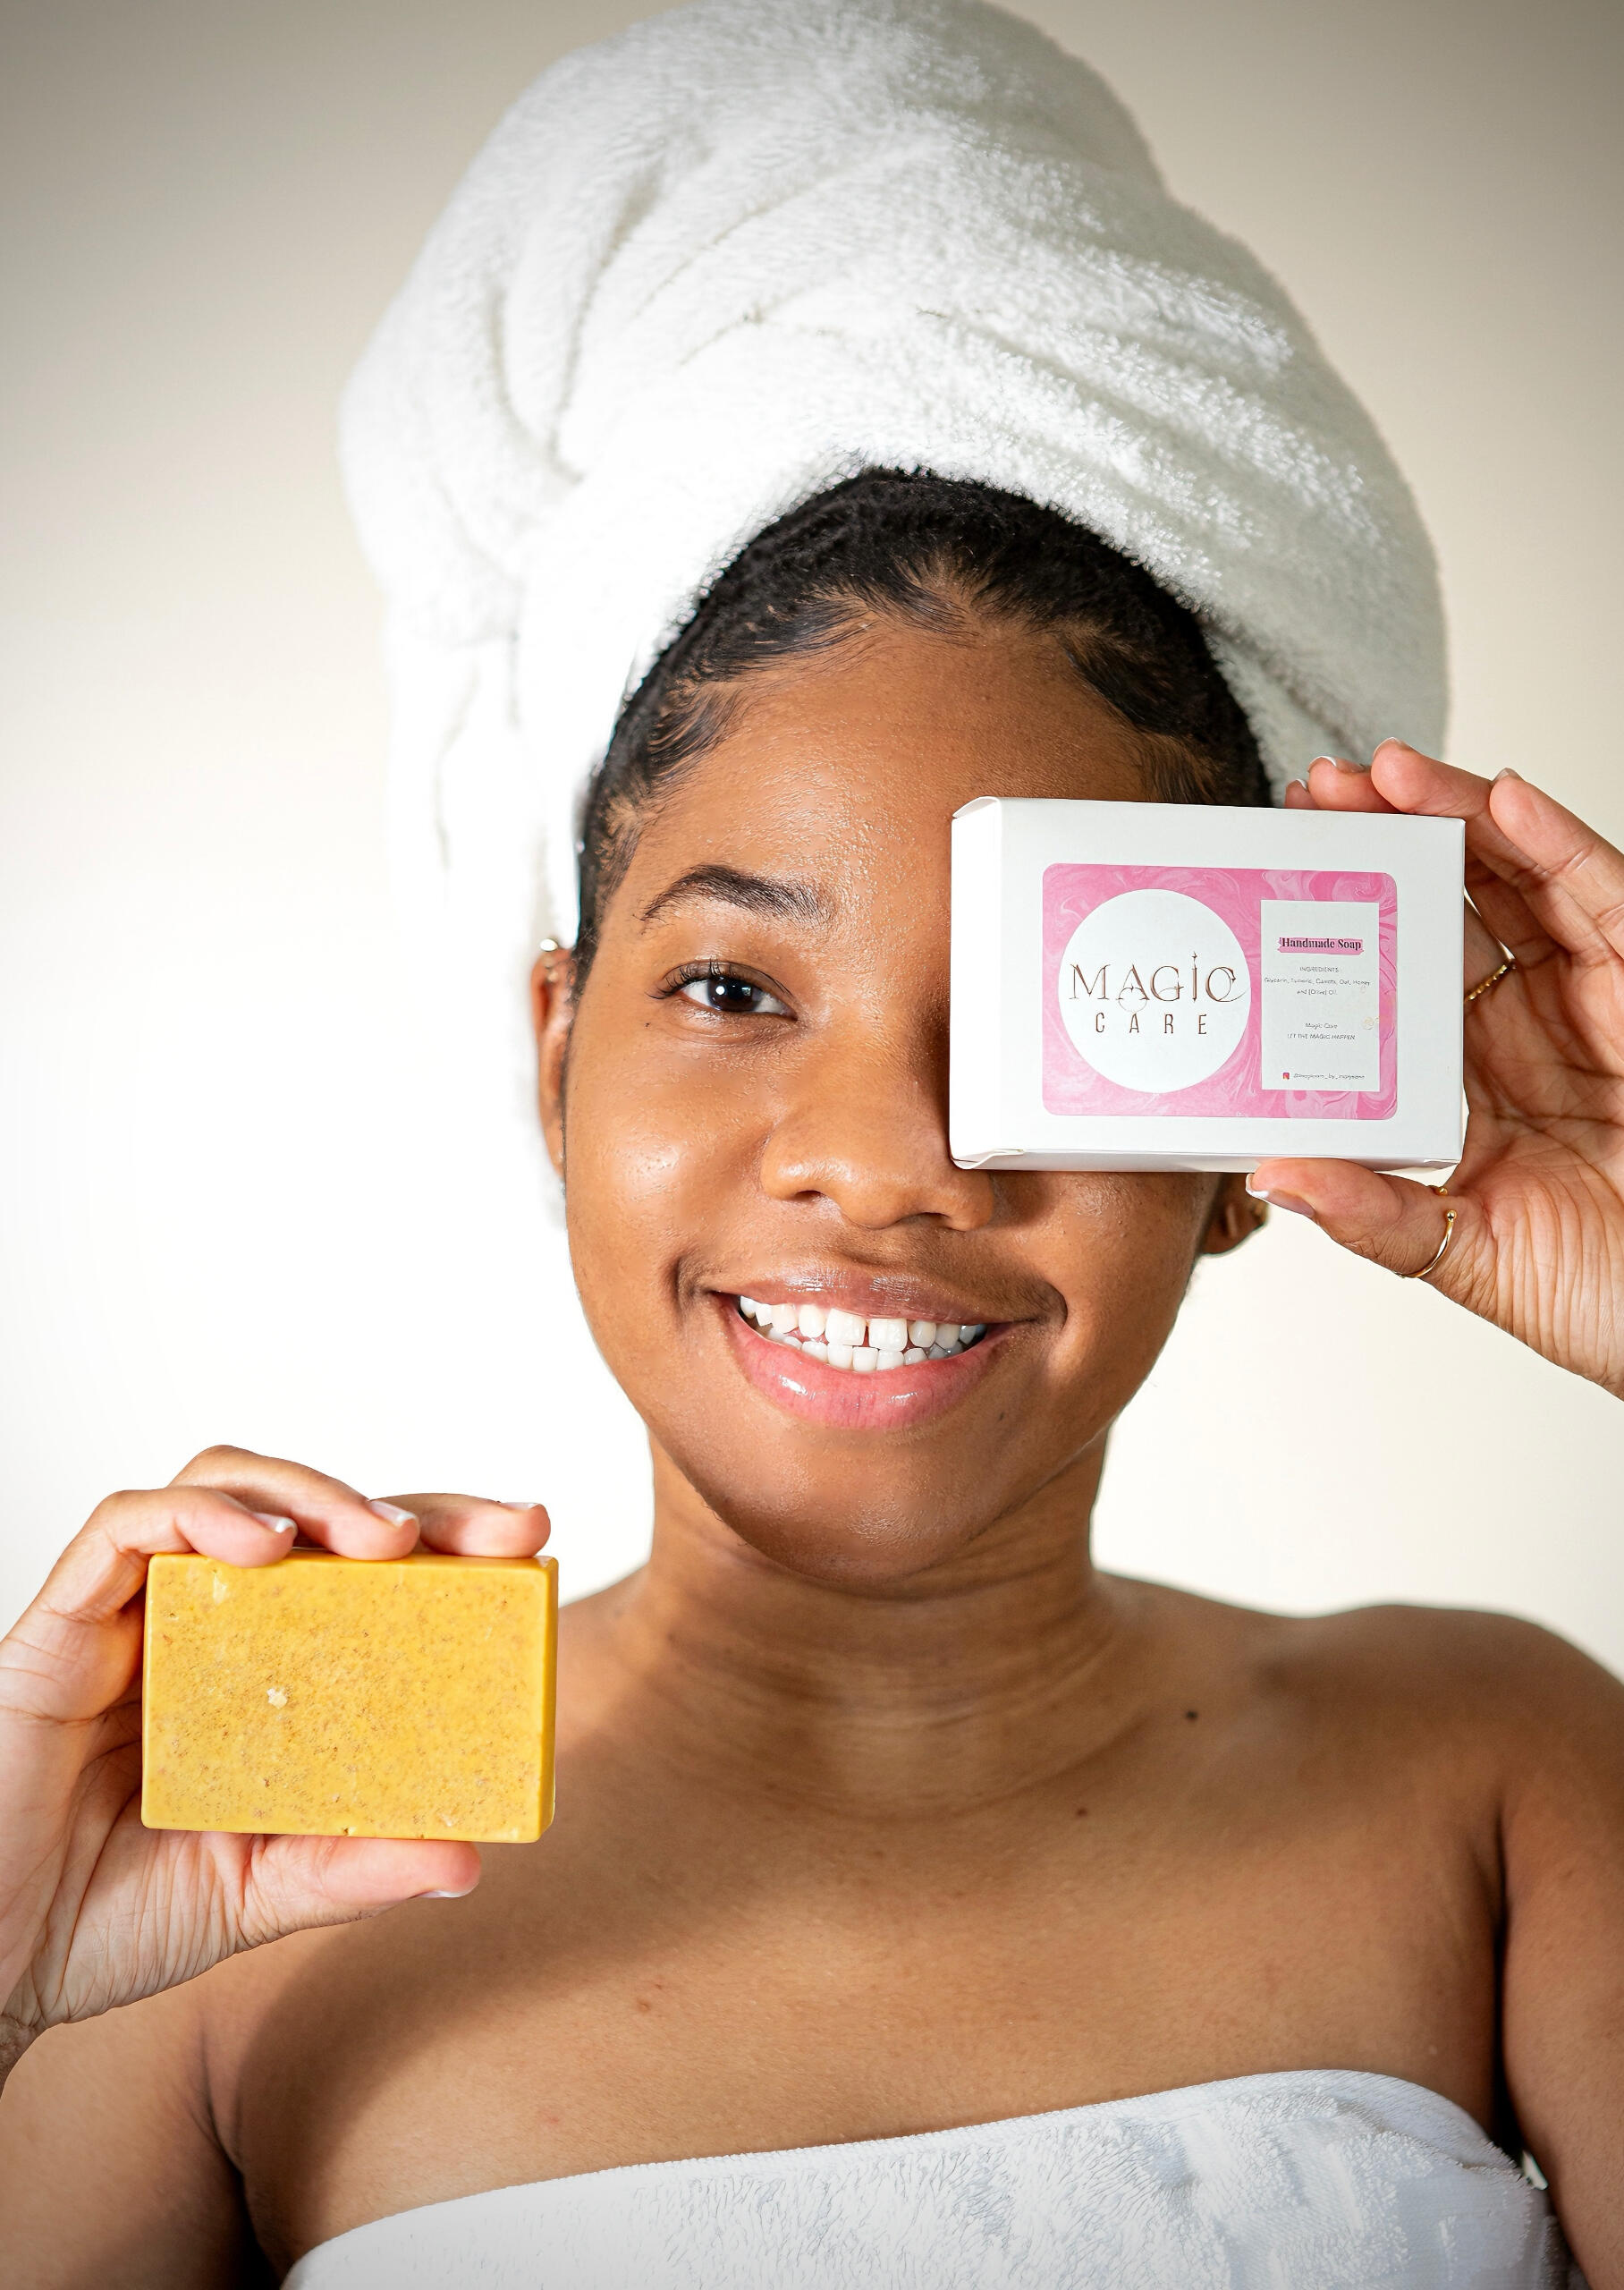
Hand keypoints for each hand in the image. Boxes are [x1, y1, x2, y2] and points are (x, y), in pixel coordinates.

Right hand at [0, 1447, 549, 2085]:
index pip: (362, 1572)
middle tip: (495, 1530)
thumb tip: (469, 1859)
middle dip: (410, 1504)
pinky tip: (263, 1546)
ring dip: (313, 1492)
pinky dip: (200, 1514)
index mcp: (261, 1670)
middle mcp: (202, 1624)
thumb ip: (353, 1869)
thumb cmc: (108, 1918)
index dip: (446, 1539)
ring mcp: (130, 1613)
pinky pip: (126, 1526)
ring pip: (224, 1486)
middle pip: (312, 1511)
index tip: (529, 1538)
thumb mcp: (261, 1893)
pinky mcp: (60, 1621)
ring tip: (384, 1540)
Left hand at [1250, 741, 1623, 1395]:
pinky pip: (1606, 901)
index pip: (1395, 972)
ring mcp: (1590, 1001)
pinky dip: (1557, 844)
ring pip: (1520, 882)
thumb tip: (1275, 1176)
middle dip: (1384, 840)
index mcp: (1466, 1079)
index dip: (1345, 918)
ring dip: (1454, 817)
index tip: (1281, 867)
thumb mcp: (1467, 1259)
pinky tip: (1503, 801)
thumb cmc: (1601, 1294)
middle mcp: (1523, 1027)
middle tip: (1314, 788)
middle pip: (1449, 906)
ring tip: (1385, 772)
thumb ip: (1375, 1216)